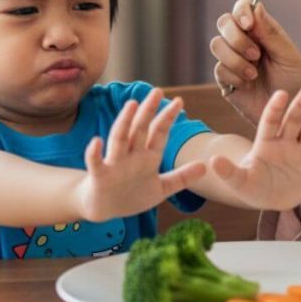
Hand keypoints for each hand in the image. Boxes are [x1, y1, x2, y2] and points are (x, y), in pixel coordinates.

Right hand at [76, 89, 206, 221]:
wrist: (104, 210)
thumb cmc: (132, 195)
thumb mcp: (161, 188)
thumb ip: (182, 177)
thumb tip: (206, 167)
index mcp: (147, 157)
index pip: (159, 133)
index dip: (168, 117)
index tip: (179, 101)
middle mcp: (131, 156)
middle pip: (140, 129)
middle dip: (149, 111)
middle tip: (157, 91)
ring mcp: (115, 164)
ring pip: (119, 139)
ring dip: (125, 122)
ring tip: (132, 104)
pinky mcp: (100, 176)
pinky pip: (96, 163)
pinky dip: (94, 153)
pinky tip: (97, 141)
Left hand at [209, 87, 300, 210]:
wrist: (270, 199)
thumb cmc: (252, 188)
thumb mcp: (239, 182)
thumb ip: (228, 171)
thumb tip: (212, 161)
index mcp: (265, 142)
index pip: (270, 121)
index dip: (275, 108)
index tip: (281, 94)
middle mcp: (285, 141)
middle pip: (293, 120)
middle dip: (300, 106)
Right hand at [211, 0, 300, 125]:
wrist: (291, 114)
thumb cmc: (295, 82)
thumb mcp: (288, 55)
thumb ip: (271, 33)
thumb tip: (256, 6)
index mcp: (261, 31)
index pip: (242, 8)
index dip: (241, 11)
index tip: (248, 24)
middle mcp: (244, 42)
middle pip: (224, 23)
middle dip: (236, 37)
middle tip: (256, 54)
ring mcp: (233, 60)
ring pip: (217, 45)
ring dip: (235, 58)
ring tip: (254, 74)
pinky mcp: (226, 80)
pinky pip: (219, 69)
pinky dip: (234, 75)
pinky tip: (248, 84)